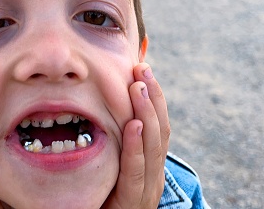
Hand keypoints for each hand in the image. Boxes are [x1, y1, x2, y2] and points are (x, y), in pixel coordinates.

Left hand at [102, 63, 169, 208]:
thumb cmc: (104, 196)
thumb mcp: (112, 164)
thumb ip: (114, 141)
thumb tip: (105, 106)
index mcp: (150, 163)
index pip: (157, 125)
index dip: (153, 96)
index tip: (142, 68)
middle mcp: (153, 173)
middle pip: (159, 130)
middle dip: (152, 97)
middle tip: (142, 68)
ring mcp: (146, 188)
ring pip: (152, 147)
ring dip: (146, 113)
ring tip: (138, 87)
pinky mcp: (132, 201)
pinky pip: (136, 172)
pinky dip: (136, 147)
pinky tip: (133, 125)